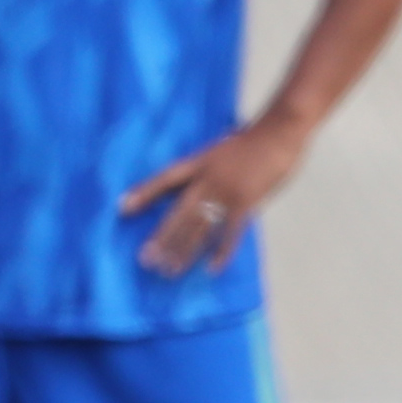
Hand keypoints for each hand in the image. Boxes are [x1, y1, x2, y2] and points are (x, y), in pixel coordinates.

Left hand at [123, 116, 310, 276]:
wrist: (279, 131)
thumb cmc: (251, 140)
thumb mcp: (219, 149)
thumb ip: (205, 170)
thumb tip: (193, 192)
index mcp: (198, 162)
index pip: (164, 179)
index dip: (144, 193)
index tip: (122, 208)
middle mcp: (207, 179)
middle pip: (178, 213)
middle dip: (161, 238)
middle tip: (146, 260)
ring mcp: (226, 192)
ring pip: (199, 227)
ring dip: (184, 251)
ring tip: (169, 271)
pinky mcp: (246, 202)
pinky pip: (231, 233)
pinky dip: (222, 253)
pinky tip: (211, 269)